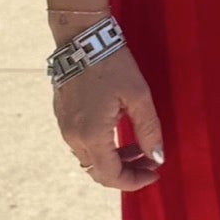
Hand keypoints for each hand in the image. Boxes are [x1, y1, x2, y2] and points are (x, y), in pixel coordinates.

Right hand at [51, 33, 164, 189]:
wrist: (81, 38)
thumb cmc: (112, 64)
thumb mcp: (138, 95)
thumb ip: (149, 130)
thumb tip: (157, 157)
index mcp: (92, 135)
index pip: (112, 176)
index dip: (134, 181)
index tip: (155, 173)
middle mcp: (74, 137)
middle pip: (99, 172)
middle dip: (127, 172)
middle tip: (151, 162)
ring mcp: (64, 127)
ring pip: (90, 159)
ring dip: (115, 160)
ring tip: (140, 147)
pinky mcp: (62, 116)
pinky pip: (82, 144)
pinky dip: (102, 148)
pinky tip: (120, 134)